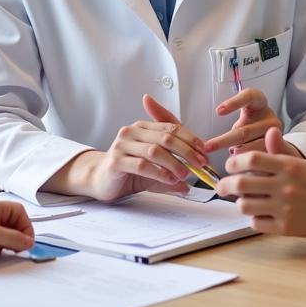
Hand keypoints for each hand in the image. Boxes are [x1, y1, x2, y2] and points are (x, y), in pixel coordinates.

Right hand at [76, 95, 211, 201]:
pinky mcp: (115, 161)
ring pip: (155, 150)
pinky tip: (169, 179)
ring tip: (185, 175)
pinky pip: (141, 165)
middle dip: (187, 151)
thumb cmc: (128, 170)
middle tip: (200, 164)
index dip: (191, 139)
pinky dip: (159, 173)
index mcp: (143, 127)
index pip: (172, 126)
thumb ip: (172, 167)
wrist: (101, 179)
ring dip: (174, 163)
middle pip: (166, 137)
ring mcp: (122, 145)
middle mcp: (132, 132)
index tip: (204, 152)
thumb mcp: (154, 164)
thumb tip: (192, 180)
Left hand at [203, 88, 299, 157]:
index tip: (218, 112)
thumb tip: (213, 144)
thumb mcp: (244, 119)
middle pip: (245, 130)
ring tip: (231, 157)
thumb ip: (237, 125)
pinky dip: (248, 163)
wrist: (275, 141)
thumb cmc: (252, 126)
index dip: (234, 103)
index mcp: (260, 103)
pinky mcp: (280, 150)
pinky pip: (260, 159)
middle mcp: (271, 117)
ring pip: (252, 147)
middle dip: (224, 140)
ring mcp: (277, 135)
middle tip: (208, 147)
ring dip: (238, 154)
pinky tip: (242, 166)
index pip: (249, 96)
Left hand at [216, 127, 305, 235]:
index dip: (234, 162)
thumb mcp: (298, 161)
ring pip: (245, 206)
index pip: (251, 159)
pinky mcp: (285, 227)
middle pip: (242, 184)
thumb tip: (270, 131)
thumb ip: (280, 149)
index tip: (229, 166)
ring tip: (242, 200)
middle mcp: (285, 186)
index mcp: (287, 166)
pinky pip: (256, 223)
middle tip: (221, 187)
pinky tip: (257, 213)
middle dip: (224, 185)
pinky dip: (253, 218)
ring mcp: (284, 208)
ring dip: (239, 203)